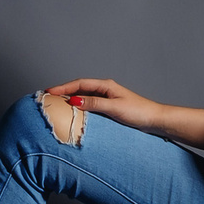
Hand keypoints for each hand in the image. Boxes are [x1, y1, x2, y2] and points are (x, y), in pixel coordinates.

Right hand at [44, 78, 164, 132]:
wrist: (154, 120)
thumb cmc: (138, 112)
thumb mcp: (114, 107)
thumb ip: (94, 104)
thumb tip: (74, 100)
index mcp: (106, 85)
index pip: (80, 83)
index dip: (64, 87)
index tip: (49, 92)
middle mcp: (105, 89)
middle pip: (80, 88)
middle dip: (64, 91)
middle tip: (48, 97)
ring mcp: (107, 98)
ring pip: (84, 96)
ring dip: (71, 99)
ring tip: (57, 104)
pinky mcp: (109, 107)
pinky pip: (90, 104)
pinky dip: (79, 107)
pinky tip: (74, 113)